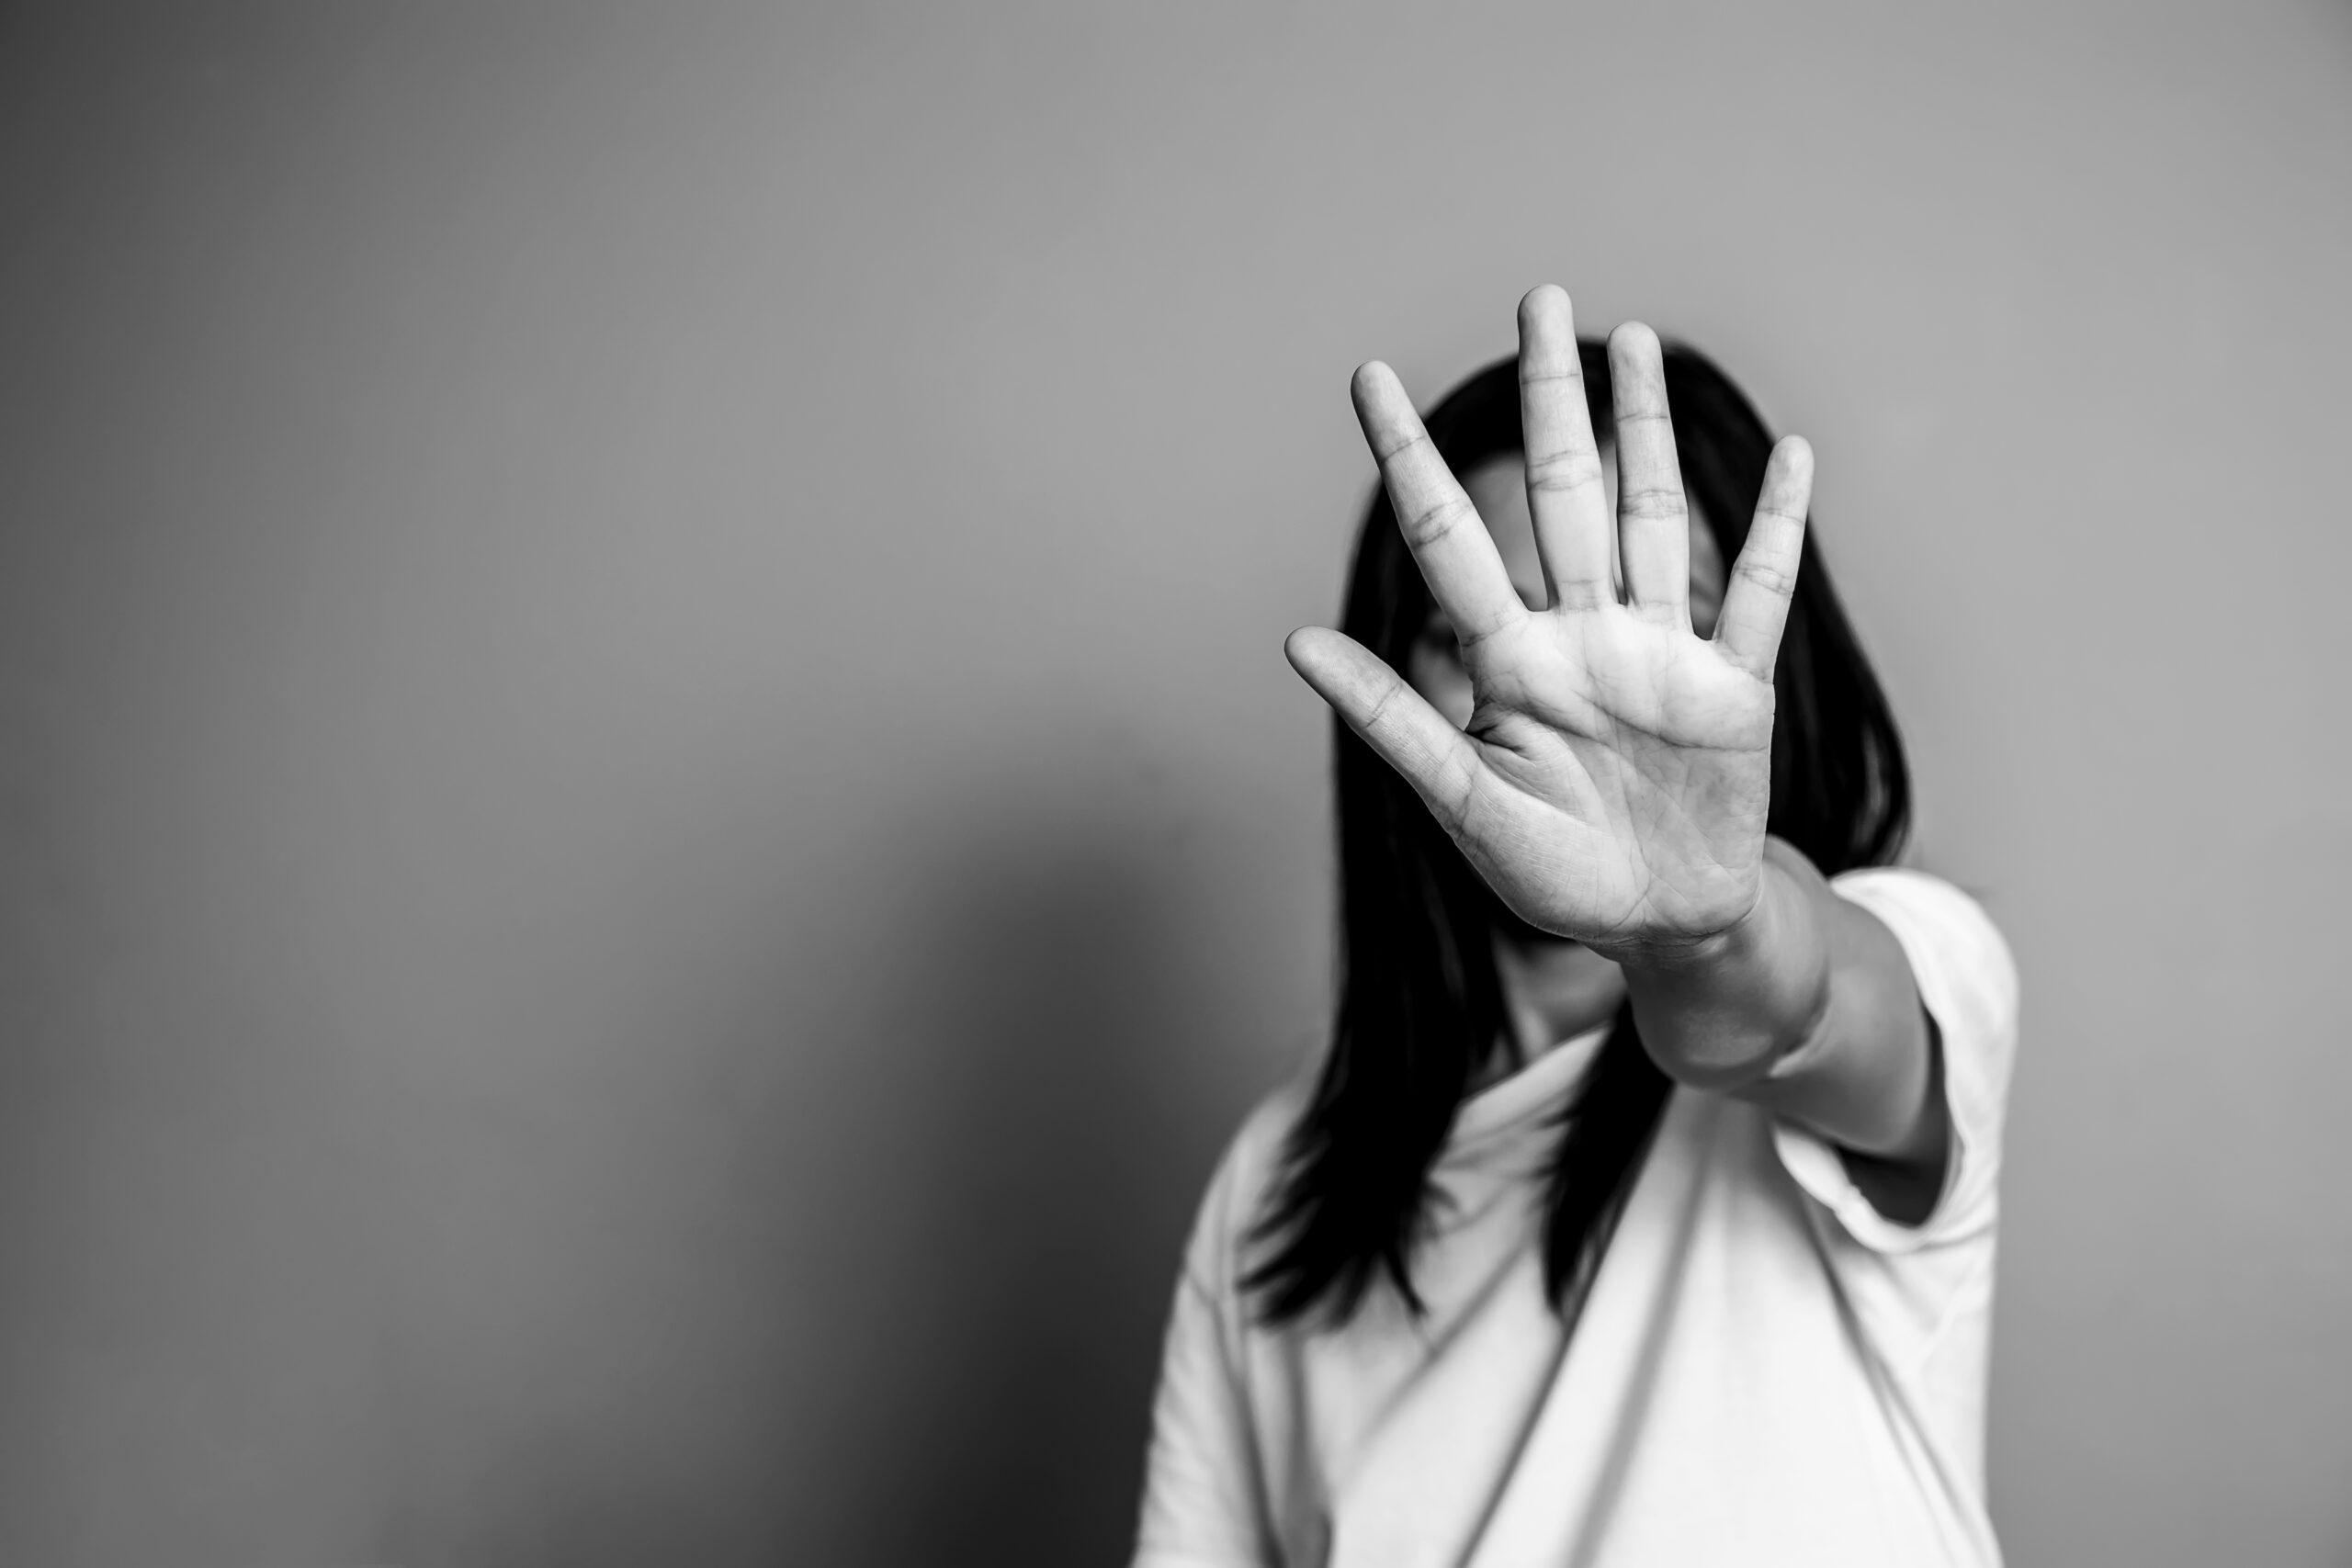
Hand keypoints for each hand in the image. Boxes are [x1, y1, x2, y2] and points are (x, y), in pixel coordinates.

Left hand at [1285, 286, 1814, 961]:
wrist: (1659, 928)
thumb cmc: (1554, 876)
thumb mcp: (1465, 806)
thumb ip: (1395, 722)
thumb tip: (1296, 642)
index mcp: (1510, 664)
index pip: (1449, 537)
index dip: (1407, 457)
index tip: (1367, 374)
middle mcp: (1583, 636)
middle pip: (1563, 492)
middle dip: (1550, 399)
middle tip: (1539, 297)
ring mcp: (1662, 652)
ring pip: (1649, 516)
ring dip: (1646, 429)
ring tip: (1631, 339)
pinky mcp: (1735, 686)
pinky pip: (1758, 593)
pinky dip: (1776, 527)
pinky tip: (1793, 454)